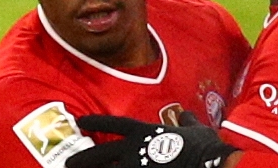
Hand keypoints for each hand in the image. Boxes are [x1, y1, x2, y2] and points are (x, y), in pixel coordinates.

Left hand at [65, 113, 237, 167]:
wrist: (209, 163)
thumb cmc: (204, 146)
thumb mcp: (197, 129)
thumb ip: (187, 121)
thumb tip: (186, 114)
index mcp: (144, 132)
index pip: (114, 124)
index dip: (96, 122)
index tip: (81, 121)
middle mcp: (134, 150)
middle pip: (100, 154)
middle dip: (82, 159)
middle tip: (68, 164)